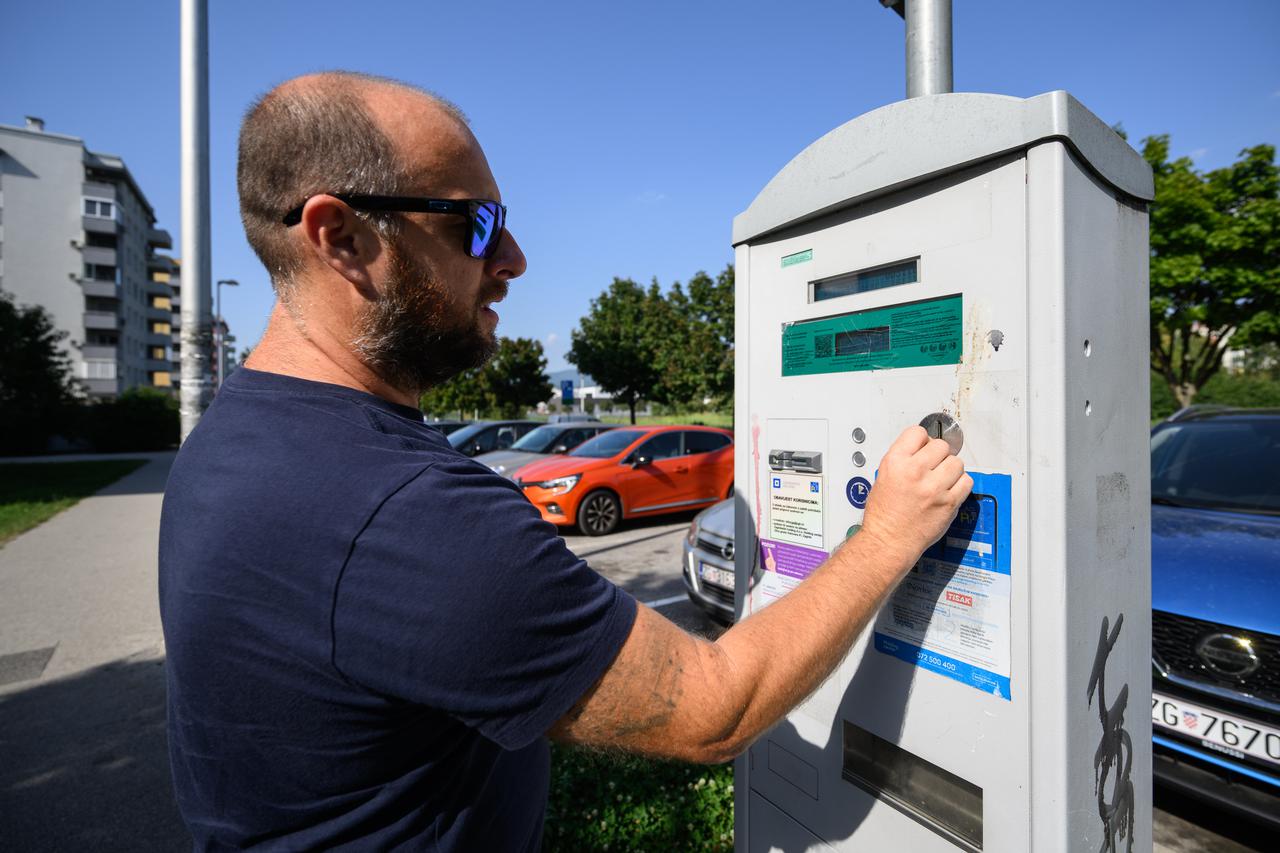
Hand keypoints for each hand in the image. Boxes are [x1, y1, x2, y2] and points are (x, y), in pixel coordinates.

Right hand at [859, 425, 971, 571]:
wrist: (888, 541)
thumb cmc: (884, 514)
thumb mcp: (884, 476)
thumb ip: (904, 459)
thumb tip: (924, 449)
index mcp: (895, 462)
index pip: (918, 433)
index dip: (922, 441)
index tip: (924, 448)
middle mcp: (915, 471)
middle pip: (941, 446)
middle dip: (938, 455)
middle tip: (933, 467)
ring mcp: (934, 487)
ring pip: (957, 462)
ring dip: (951, 469)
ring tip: (941, 480)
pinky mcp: (949, 503)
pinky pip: (967, 481)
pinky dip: (961, 484)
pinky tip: (949, 490)